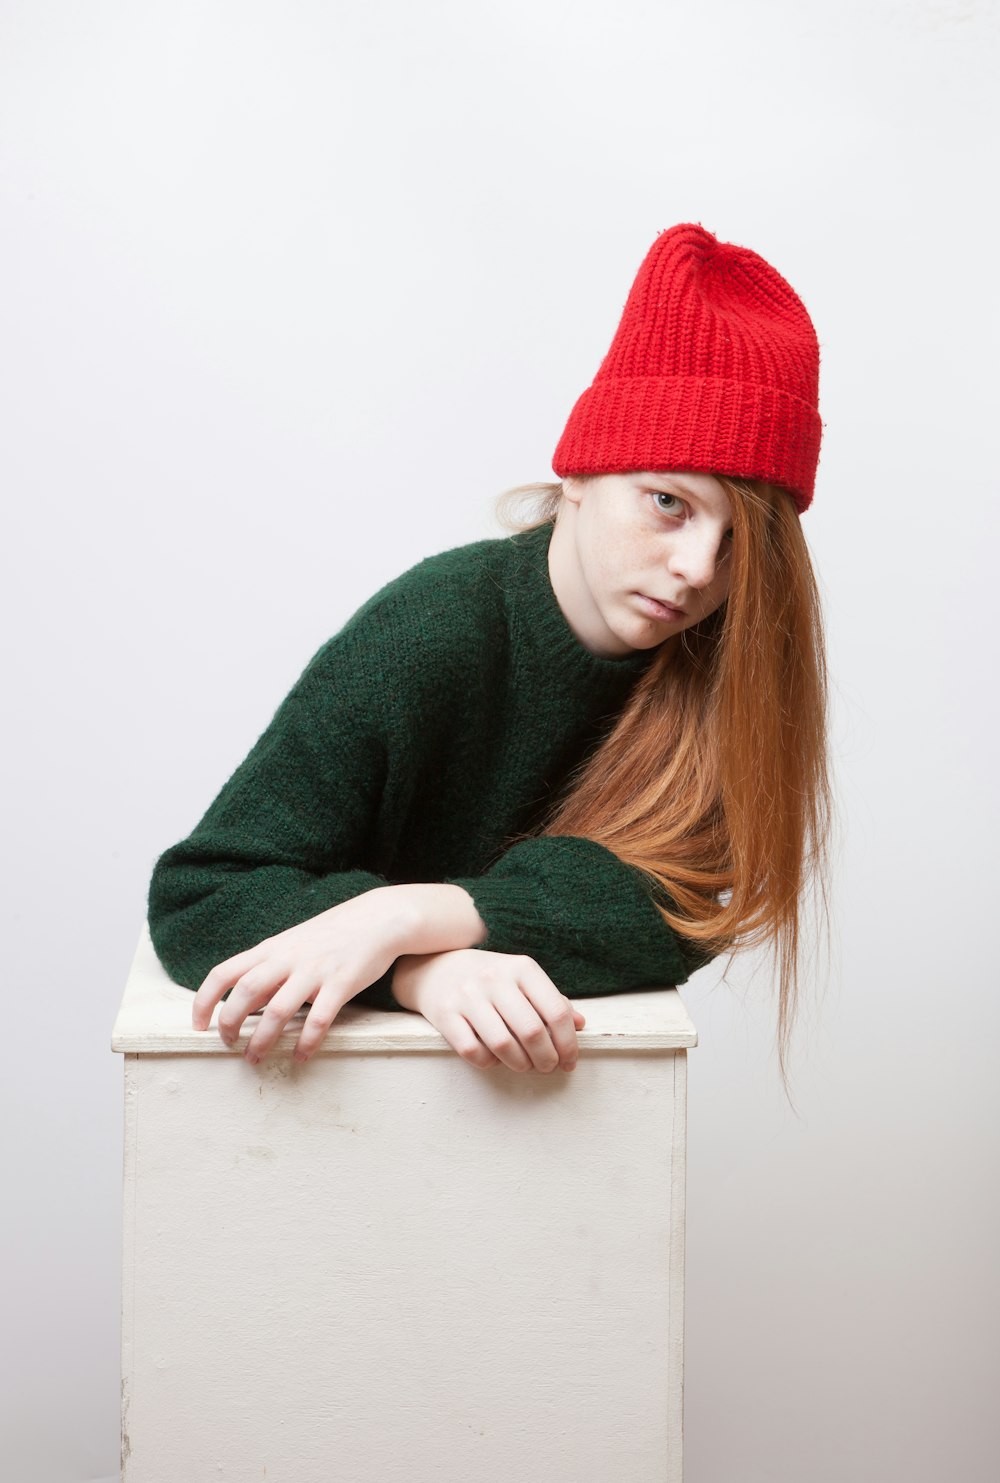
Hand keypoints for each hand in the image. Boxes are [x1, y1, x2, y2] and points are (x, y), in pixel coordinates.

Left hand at [191, 887, 417, 1062]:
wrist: (377, 918)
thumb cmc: (330, 935)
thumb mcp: (292, 945)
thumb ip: (267, 970)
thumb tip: (242, 1002)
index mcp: (271, 949)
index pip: (224, 972)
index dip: (204, 1000)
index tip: (197, 1026)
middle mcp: (288, 958)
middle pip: (246, 991)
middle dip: (230, 1023)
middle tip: (227, 1045)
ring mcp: (315, 971)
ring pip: (279, 1010)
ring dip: (262, 1039)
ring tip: (255, 1059)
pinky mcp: (342, 983)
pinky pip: (320, 1018)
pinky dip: (307, 1042)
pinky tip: (301, 1056)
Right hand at [391, 948, 585, 1073]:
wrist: (435, 968)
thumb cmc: (490, 979)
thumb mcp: (522, 979)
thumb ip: (551, 1000)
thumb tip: (579, 1024)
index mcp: (521, 968)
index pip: (556, 1011)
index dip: (568, 1043)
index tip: (570, 1061)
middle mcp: (494, 978)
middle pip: (532, 1031)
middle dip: (546, 1059)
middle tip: (549, 1068)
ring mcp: (467, 996)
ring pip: (503, 1045)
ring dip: (520, 1065)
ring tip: (525, 1066)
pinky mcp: (445, 1014)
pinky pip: (473, 1051)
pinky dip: (489, 1062)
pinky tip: (495, 1059)